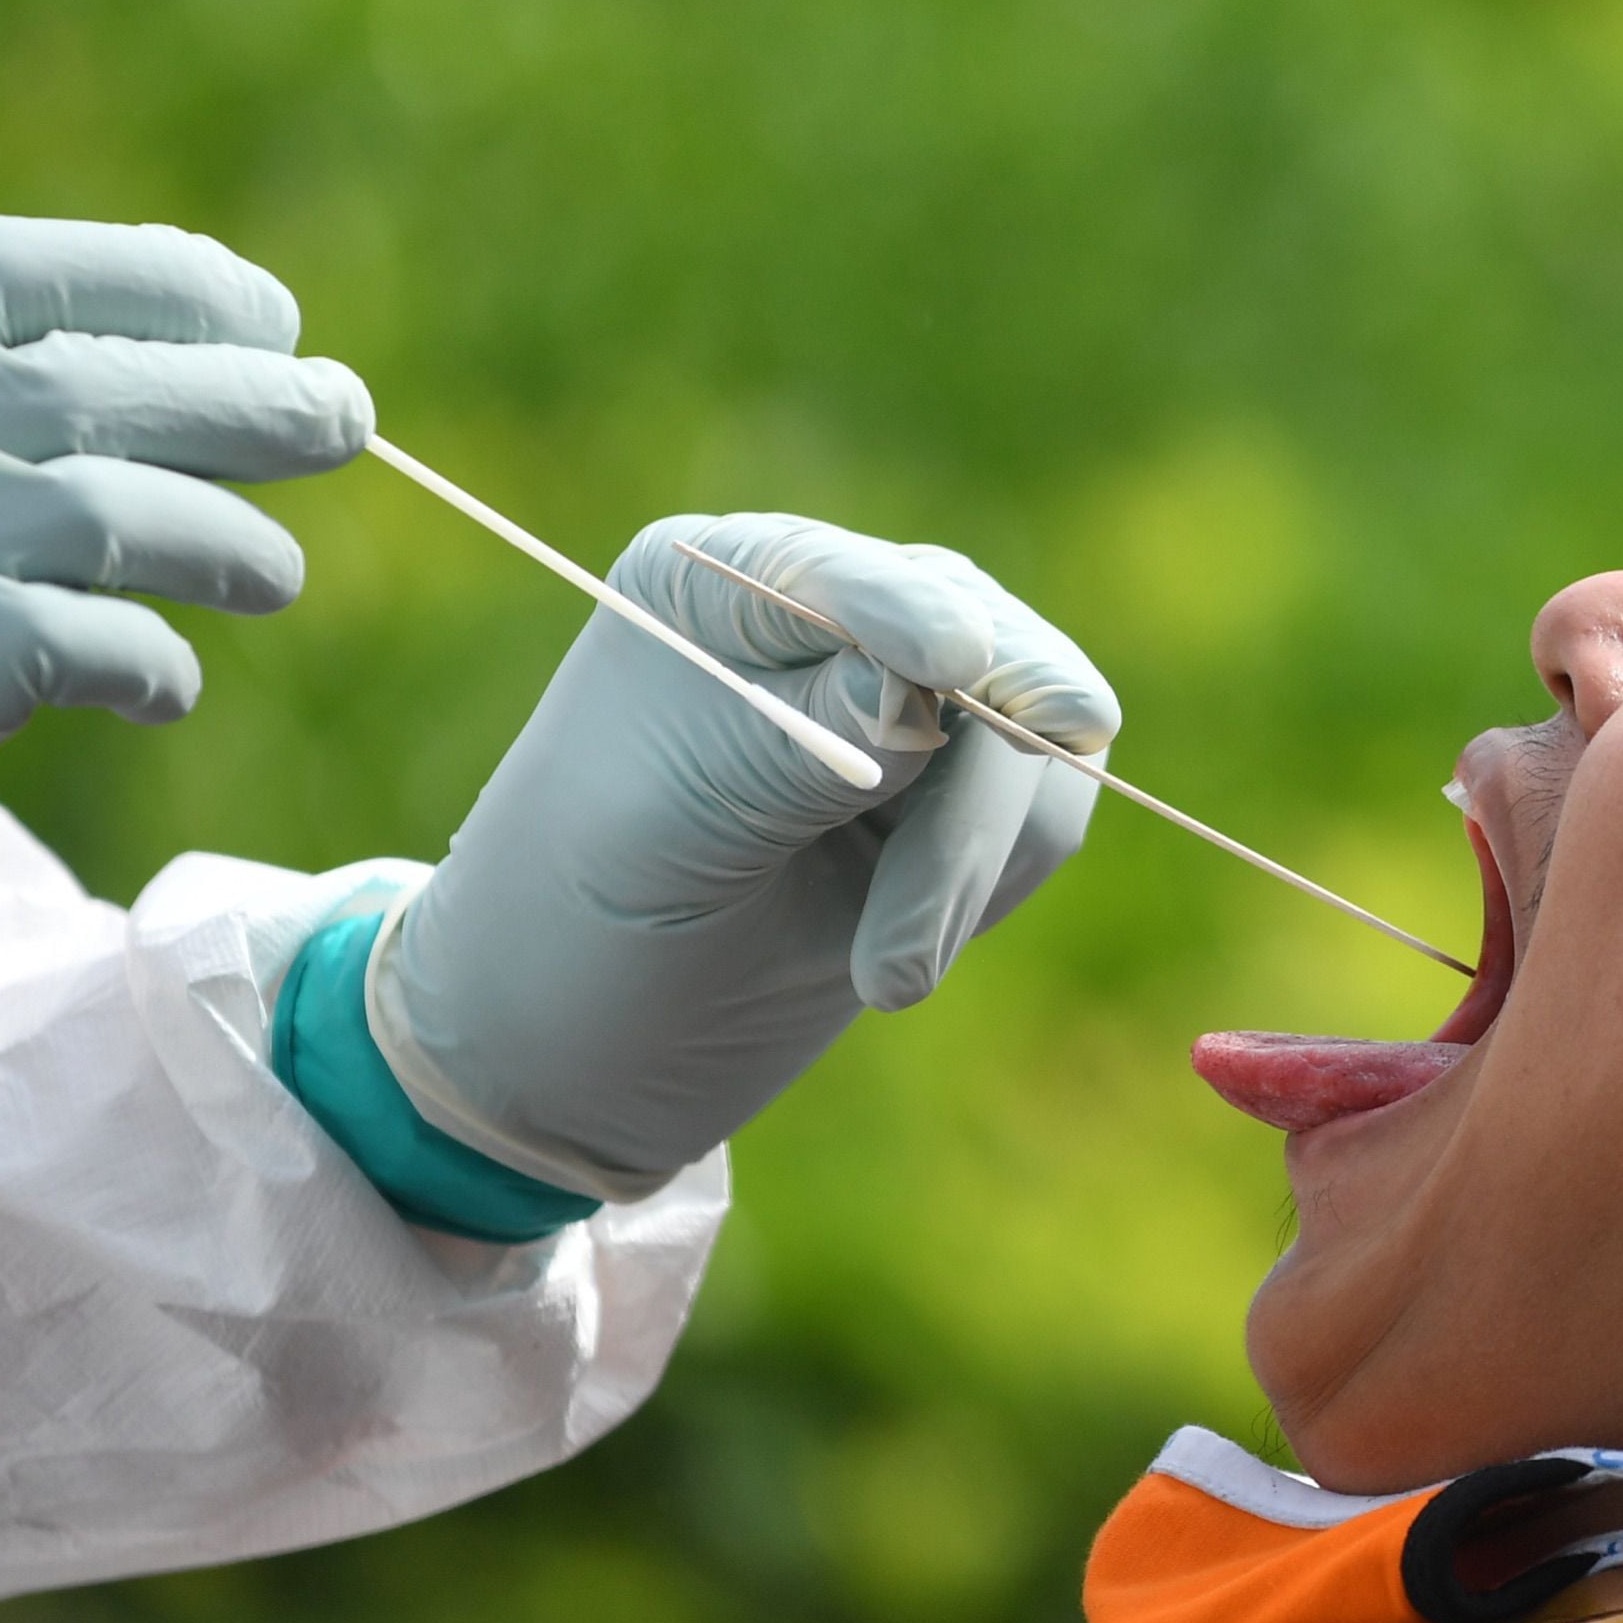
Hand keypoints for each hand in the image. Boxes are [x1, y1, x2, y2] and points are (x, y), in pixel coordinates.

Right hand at [0, 214, 372, 1068]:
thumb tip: (177, 401)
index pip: (1, 272)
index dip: (156, 281)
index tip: (267, 311)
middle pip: (80, 384)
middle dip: (238, 398)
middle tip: (345, 417)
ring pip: (106, 506)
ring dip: (225, 539)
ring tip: (275, 575)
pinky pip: (91, 642)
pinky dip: (156, 662)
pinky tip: (164, 688)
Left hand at [370, 512, 1120, 1192]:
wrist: (578, 1046)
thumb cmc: (579, 915)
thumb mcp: (670, 821)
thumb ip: (800, 742)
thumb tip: (941, 670)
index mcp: (723, 585)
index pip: (847, 576)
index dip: (906, 613)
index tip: (949, 659)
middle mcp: (831, 619)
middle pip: (984, 656)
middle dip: (960, 812)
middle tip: (899, 961)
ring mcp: (913, 703)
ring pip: (1037, 748)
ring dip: (972, 874)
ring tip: (883, 978)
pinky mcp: (962, 795)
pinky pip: (1044, 819)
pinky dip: (991, 891)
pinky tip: (896, 950)